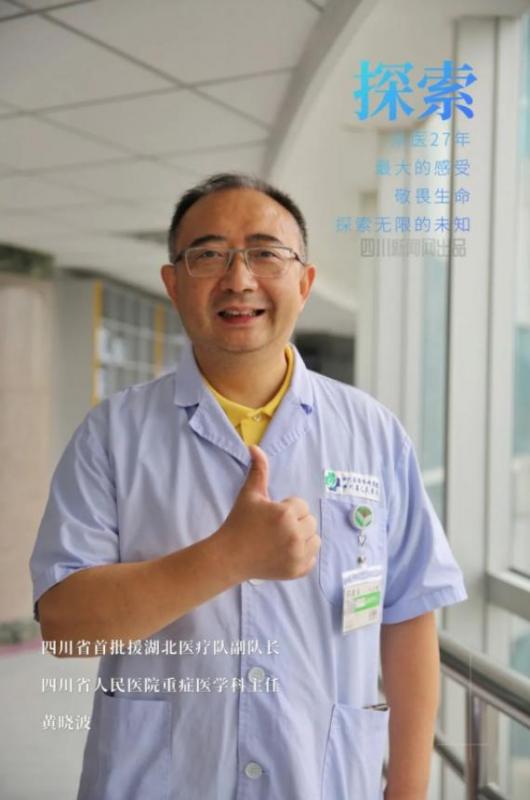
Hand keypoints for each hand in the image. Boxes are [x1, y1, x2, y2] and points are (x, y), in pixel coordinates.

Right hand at [215, 445, 319, 583]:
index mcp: (285, 514)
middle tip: (275, 528)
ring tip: (282, 539)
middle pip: (310, 521)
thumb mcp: (249, 494)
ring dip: (303, 537)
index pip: (301, 505)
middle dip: (296, 522)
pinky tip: (285, 552)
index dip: (286, 508)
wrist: (229, 556)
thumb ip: (258, 470)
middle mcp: (295, 534)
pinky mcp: (297, 570)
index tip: (270, 516)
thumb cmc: (239, 523)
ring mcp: (297, 555)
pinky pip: (313, 557)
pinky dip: (303, 555)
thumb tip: (254, 447)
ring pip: (315, 539)